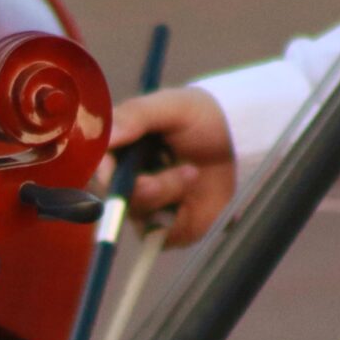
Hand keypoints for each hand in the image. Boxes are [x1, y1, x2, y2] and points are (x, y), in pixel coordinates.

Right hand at [101, 85, 237, 245]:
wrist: (242, 145)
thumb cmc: (203, 119)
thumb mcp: (173, 105)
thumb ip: (137, 115)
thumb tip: (108, 135)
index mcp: (122, 148)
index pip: (97, 164)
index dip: (103, 170)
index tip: (113, 171)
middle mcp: (128, 178)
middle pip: (113, 194)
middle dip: (142, 185)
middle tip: (173, 173)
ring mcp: (145, 205)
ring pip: (138, 211)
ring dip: (167, 191)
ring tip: (193, 174)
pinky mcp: (164, 228)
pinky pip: (157, 234)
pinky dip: (175, 220)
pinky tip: (192, 201)